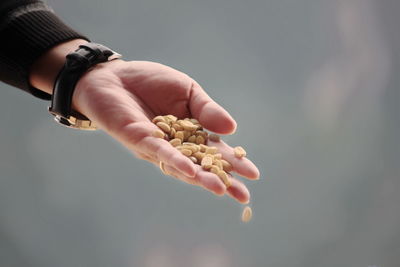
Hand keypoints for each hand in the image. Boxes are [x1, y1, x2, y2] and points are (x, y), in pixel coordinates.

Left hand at [72, 60, 259, 202]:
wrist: (115, 75)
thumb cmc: (151, 83)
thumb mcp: (188, 91)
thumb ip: (207, 109)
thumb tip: (233, 128)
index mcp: (190, 132)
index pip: (215, 151)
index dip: (233, 162)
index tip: (253, 174)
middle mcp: (175, 145)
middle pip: (201, 165)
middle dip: (222, 180)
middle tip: (243, 196)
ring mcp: (157, 146)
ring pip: (182, 165)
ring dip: (202, 178)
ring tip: (222, 190)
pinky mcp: (139, 139)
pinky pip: (159, 152)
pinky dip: (176, 161)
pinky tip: (191, 172)